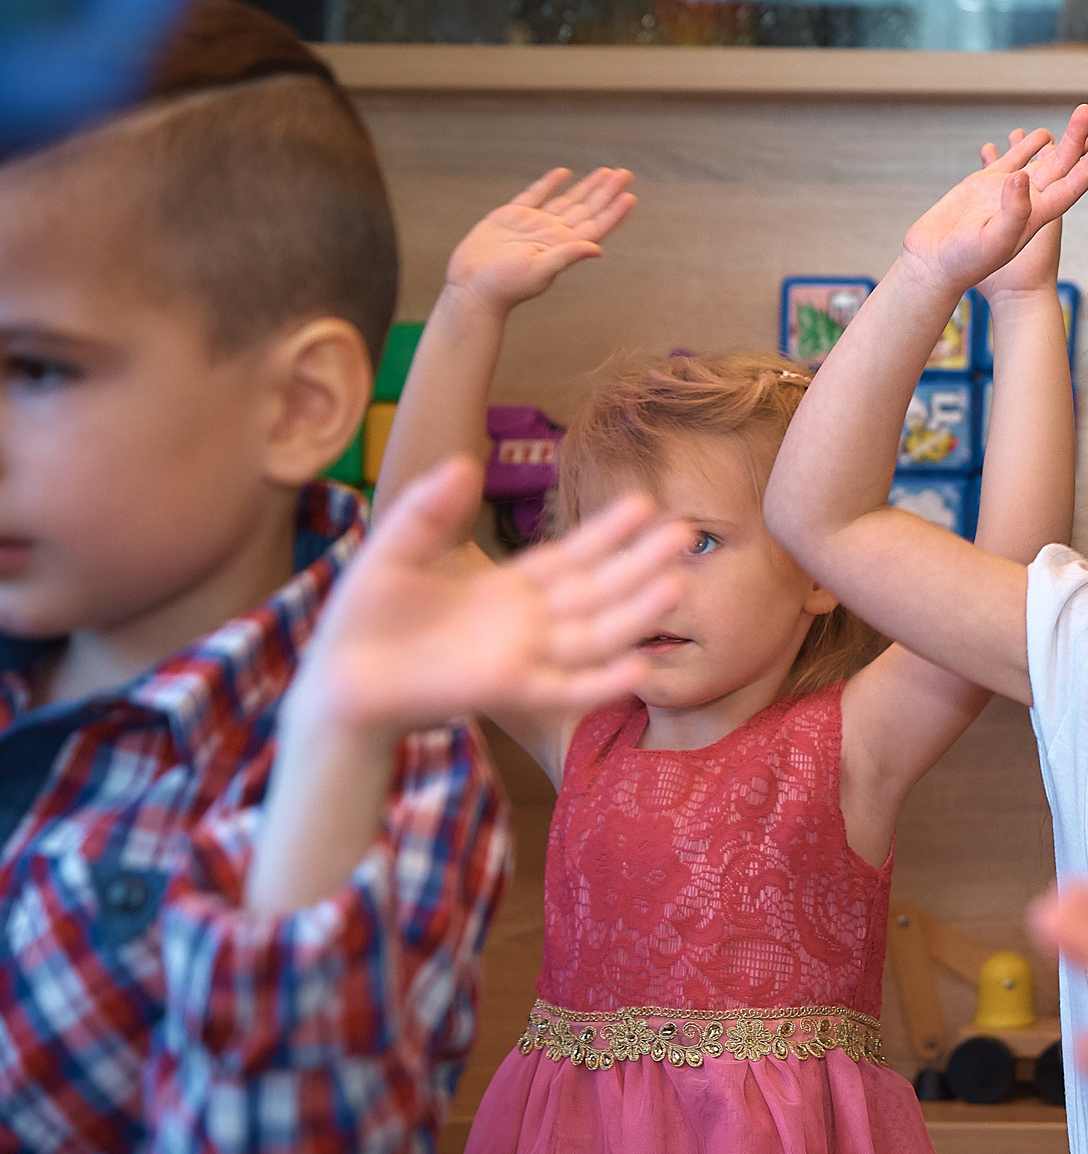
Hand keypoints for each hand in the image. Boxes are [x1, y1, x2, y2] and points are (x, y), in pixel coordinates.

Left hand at [296, 458, 685, 737]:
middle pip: (598, 590)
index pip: (572, 556)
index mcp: (508, 589)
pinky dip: (602, 682)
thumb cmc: (365, 617)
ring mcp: (523, 658)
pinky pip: (565, 689)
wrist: (338, 677)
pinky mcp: (507, 691)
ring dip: (635, 614)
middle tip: (684, 533)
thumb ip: (430, 510)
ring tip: (676, 585)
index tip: (646, 505)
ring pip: (594, 635)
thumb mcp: (396, 548)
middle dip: (640, 563)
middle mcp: (527, 622)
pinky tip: (639, 667)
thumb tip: (464, 462)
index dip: (608, 532)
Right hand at [444, 167, 634, 311]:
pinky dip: (549, 183)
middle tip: (625, 174)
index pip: (596, 226)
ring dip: (587, 187)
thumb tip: (597, 250)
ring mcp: (533, 225)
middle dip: (606, 191)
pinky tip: (563, 173)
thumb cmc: (505, 286)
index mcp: (564, 247)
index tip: (630, 196)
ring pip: (567, 200)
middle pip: (587, 209)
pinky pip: (535, 195)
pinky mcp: (511, 217)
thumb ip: (566, 256)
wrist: (471, 286)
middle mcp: (553, 235)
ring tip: (606, 172)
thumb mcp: (539, 271)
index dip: (614, 212)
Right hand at [906, 111, 1087, 292]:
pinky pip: (1011, 160)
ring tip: (1079, 119)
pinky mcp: (983, 185)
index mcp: (1036, 217)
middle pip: (1060, 166)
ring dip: (1058, 140)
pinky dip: (1024, 146)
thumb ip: (1012, 211)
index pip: (1070, 187)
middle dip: (1076, 139)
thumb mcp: (993, 240)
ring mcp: (1005, 192)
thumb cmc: (964, 262)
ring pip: (1039, 160)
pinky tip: (1036, 135)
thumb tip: (1022, 176)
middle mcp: (1027, 203)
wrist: (934, 265)